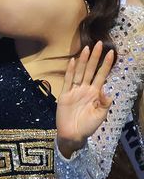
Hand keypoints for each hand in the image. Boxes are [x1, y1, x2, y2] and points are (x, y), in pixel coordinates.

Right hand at [57, 42, 115, 157]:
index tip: (112, 53)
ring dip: (84, 61)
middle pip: (91, 70)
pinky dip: (71, 71)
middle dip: (96, 57)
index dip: (107, 65)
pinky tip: (74, 62)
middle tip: (99, 44)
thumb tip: (107, 90)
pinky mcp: (65, 95)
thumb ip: (105, 102)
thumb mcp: (101, 115)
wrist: (73, 135)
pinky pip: (68, 81)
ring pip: (80, 72)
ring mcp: (75, 91)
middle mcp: (86, 89)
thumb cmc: (88, 126)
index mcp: (96, 93)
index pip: (102, 75)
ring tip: (87, 48)